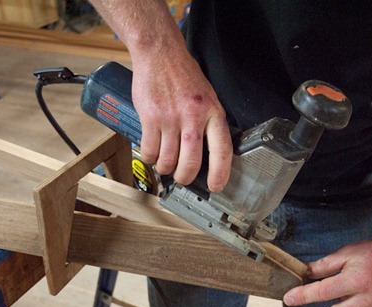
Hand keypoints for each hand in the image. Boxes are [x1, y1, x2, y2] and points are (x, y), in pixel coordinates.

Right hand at [131, 54, 232, 191]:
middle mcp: (193, 117)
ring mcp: (171, 119)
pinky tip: (152, 152)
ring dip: (165, 168)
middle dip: (185, 177)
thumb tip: (208, 153)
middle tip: (182, 177)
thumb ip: (209, 123)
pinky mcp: (150, 118)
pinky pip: (149, 150)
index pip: (222, 150)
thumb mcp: (207, 97)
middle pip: (190, 162)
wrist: (160, 54)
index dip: (220, 173)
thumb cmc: (184, 76)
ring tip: (165, 163)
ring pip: (167, 160)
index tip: (216, 186)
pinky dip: (150, 157)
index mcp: (213, 113)